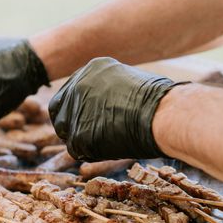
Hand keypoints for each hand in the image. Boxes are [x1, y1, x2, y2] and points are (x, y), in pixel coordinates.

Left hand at [49, 57, 182, 160]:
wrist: (163, 114)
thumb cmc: (159, 101)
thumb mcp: (129, 82)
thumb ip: (109, 90)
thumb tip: (105, 104)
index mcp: (91, 69)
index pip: (70, 92)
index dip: (77, 108)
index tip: (87, 118)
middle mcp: (77, 86)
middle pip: (60, 111)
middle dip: (71, 125)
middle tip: (89, 135)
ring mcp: (76, 110)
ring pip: (68, 133)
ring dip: (84, 140)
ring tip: (110, 140)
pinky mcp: (78, 134)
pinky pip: (78, 150)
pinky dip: (92, 153)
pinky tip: (111, 147)